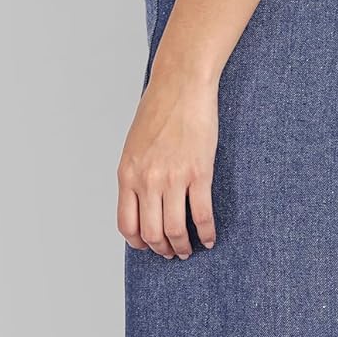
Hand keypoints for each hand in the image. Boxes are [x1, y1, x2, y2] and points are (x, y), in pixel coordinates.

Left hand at [116, 64, 218, 258]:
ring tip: (191, 248)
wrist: (182, 84)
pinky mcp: (199, 172)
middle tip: (173, 253)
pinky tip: (210, 237)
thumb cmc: (159, 108)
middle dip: (163, 249)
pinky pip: (202, 215)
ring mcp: (173, 178)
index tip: (149, 245)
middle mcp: (147, 180)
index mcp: (127, 174)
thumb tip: (142, 201)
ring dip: (184, 246)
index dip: (139, 242)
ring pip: (176, 230)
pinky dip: (207, 232)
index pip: (128, 224)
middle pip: (153, 233)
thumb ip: (136, 173)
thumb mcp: (134, 144)